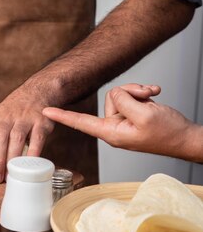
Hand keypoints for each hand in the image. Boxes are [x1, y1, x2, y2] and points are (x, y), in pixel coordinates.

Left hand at [0, 87, 54, 183]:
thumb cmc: (14, 112)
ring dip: (12, 159)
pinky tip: (28, 166)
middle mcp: (8, 117)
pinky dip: (32, 154)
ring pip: (16, 139)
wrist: (38, 92)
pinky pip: (37, 140)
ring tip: (10, 175)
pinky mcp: (42, 122)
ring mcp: (25, 119)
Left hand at [42, 84, 201, 160]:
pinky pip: (130, 96)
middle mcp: (113, 127)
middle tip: (147, 100)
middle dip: (129, 93)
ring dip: (138, 93)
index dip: (62, 116)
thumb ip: (123, 101)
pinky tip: (154, 97)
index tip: (44, 112)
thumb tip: (114, 93)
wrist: (187, 137)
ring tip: (152, 101)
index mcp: (111, 133)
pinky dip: (143, 94)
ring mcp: (122, 121)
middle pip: (110, 98)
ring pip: (121, 95)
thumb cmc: (169, 132)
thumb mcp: (144, 114)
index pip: (81, 122)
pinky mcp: (131, 114)